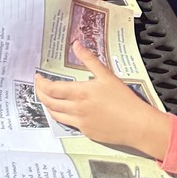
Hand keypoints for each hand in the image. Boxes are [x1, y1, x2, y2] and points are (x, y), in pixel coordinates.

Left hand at [35, 41, 170, 156]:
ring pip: (55, 115)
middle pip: (49, 102)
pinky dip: (61, 115)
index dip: (41, 83)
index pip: (51, 89)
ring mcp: (81, 124)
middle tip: (39, 86)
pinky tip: (65, 109)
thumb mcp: (107, 76)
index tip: (37, 77)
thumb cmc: (124, 99)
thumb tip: (76, 44)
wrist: (138, 126)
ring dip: (48, 105)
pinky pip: (68, 124)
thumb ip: (89, 59)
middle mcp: (76, 110)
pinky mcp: (87, 133)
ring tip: (48, 97)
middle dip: (40, 93)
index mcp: (80, 93)